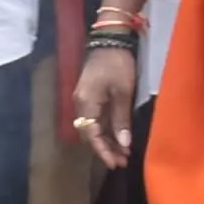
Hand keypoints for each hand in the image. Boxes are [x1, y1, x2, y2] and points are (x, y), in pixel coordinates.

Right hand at [71, 42, 137, 164]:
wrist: (111, 39)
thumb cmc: (117, 64)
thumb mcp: (123, 92)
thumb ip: (121, 119)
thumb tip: (123, 144)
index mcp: (85, 104)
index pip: (92, 135)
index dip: (103, 151)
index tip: (115, 164)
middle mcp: (80, 105)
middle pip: (90, 134)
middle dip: (106, 149)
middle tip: (123, 161)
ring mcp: (84, 100)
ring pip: (94, 127)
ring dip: (107, 140)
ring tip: (123, 153)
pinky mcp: (91, 95)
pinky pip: (97, 118)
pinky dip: (107, 129)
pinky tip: (118, 136)